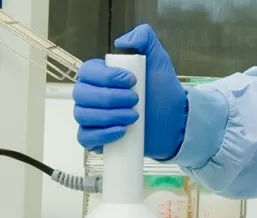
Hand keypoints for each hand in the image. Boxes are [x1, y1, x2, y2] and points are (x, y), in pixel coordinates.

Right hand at [73, 24, 186, 159]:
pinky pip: (85, 138)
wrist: (174, 121)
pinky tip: (121, 132)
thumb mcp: (158, 61)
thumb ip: (145, 39)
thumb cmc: (162, 92)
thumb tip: (122, 42)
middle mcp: (90, 95)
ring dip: (109, 116)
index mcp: (100, 75)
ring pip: (83, 115)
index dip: (106, 77)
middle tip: (136, 100)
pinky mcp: (96, 138)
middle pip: (82, 94)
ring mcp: (91, 118)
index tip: (132, 81)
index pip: (87, 72)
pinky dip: (101, 135)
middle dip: (110, 98)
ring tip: (134, 117)